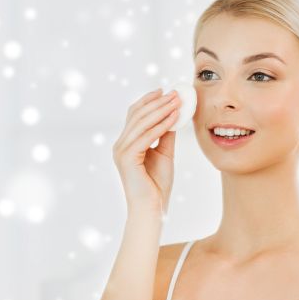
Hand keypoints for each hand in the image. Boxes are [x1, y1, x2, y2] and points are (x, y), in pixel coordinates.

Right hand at [112, 88, 180, 215]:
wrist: (152, 209)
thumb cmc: (157, 185)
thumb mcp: (164, 153)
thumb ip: (165, 134)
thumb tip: (173, 114)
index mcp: (126, 143)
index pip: (135, 115)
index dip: (148, 100)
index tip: (164, 90)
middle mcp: (120, 145)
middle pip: (137, 115)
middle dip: (158, 102)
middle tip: (175, 92)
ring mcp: (121, 151)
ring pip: (142, 122)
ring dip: (161, 109)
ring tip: (178, 101)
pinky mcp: (127, 157)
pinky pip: (146, 135)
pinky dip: (161, 124)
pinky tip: (174, 117)